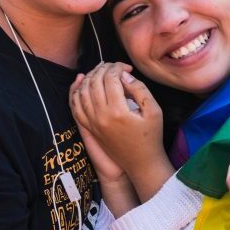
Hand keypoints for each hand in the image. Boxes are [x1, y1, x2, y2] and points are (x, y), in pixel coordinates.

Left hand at [70, 63, 171, 200]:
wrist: (141, 163)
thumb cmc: (151, 137)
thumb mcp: (154, 111)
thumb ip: (139, 89)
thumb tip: (124, 75)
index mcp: (118, 111)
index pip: (110, 78)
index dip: (117, 67)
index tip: (126, 67)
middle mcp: (101, 116)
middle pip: (94, 82)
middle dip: (103, 69)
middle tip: (114, 66)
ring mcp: (92, 123)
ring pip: (82, 92)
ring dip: (90, 77)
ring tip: (101, 72)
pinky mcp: (89, 128)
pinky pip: (76, 107)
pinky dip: (77, 92)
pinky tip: (85, 84)